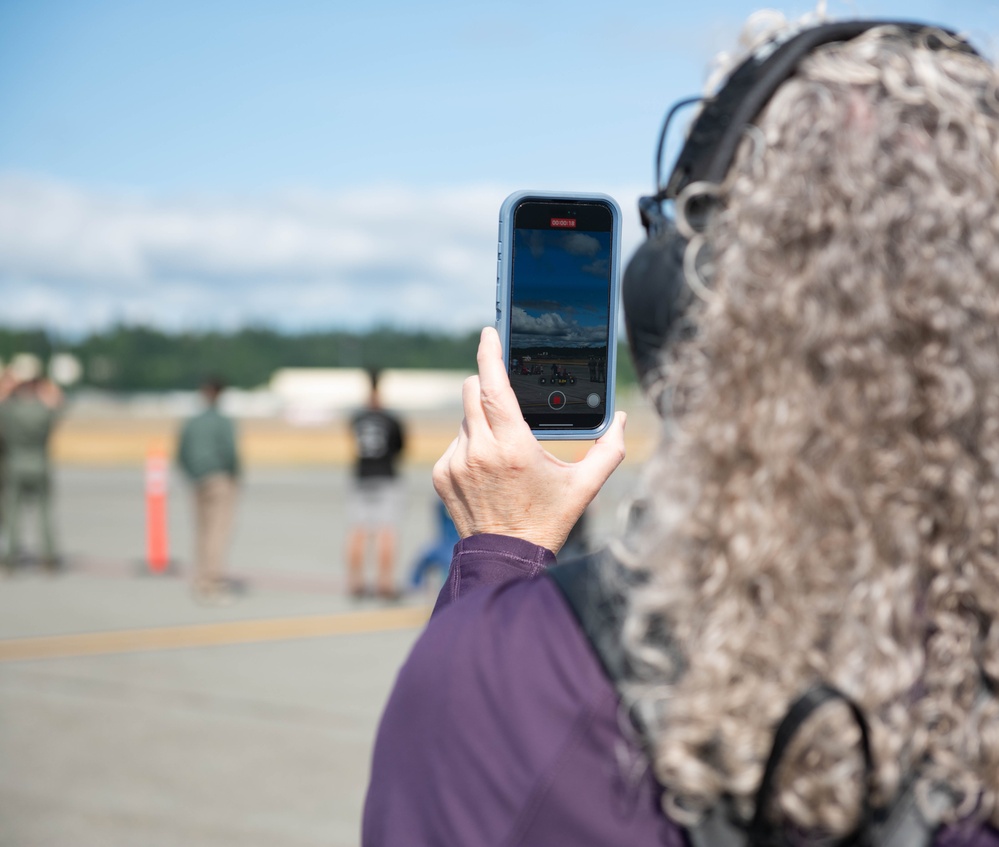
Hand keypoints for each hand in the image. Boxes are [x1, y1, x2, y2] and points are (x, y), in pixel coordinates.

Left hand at [432, 327, 626, 553]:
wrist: (507, 559)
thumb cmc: (547, 520)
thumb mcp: (584, 486)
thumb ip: (608, 450)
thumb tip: (620, 419)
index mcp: (512, 447)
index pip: (492, 385)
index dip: (489, 353)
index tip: (490, 333)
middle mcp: (479, 451)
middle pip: (471, 391)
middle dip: (486, 384)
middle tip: (504, 393)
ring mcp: (455, 463)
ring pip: (464, 418)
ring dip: (481, 420)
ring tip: (504, 448)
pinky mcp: (442, 475)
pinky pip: (454, 443)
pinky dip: (470, 445)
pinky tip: (488, 468)